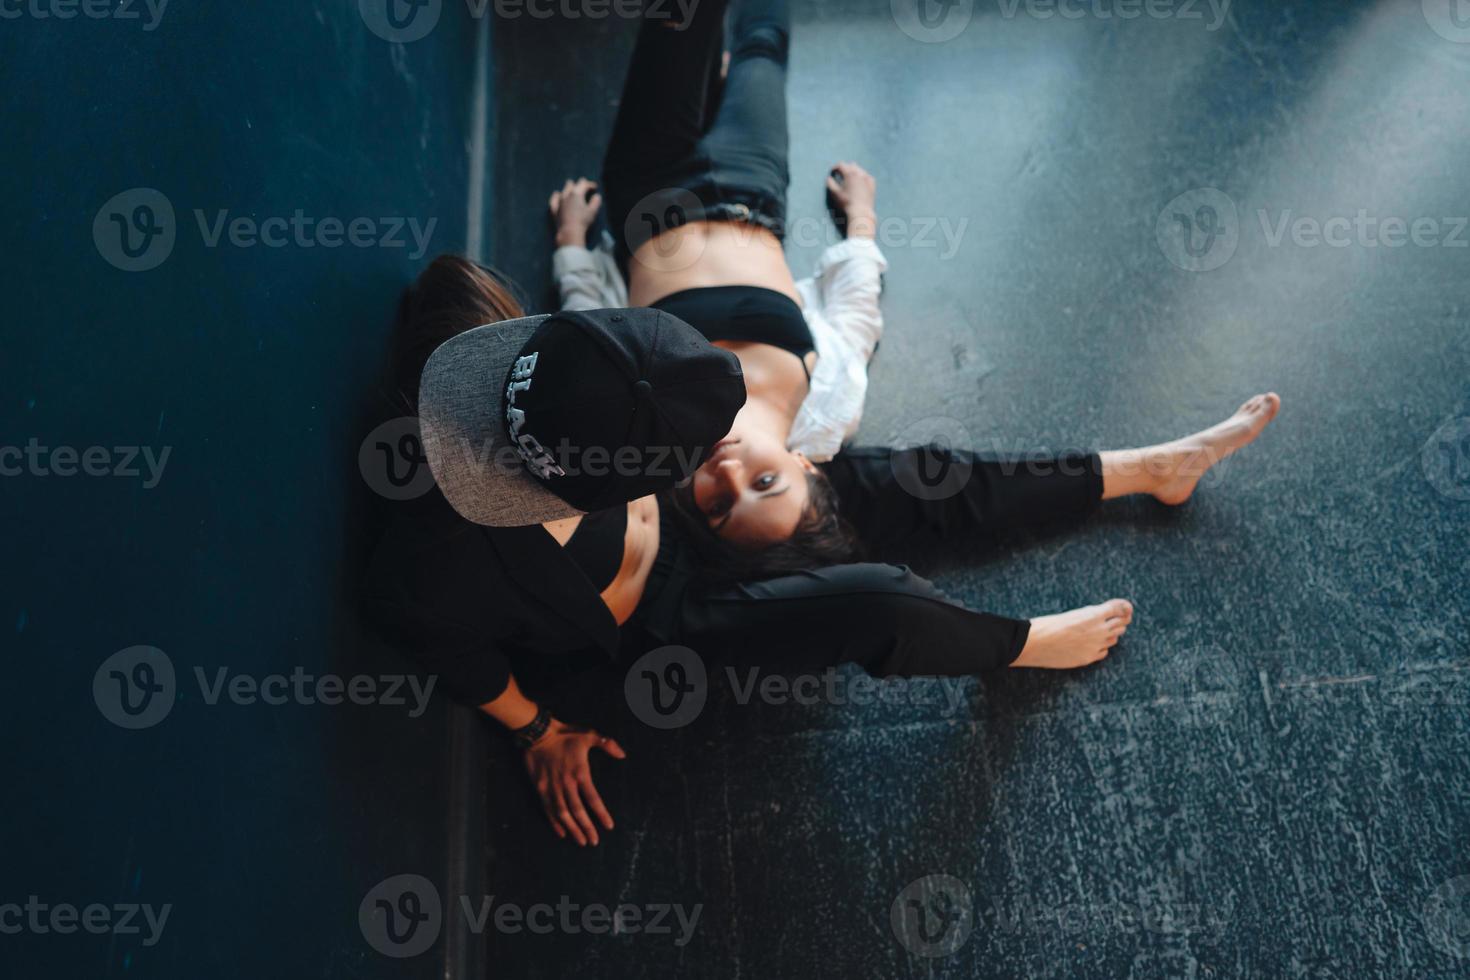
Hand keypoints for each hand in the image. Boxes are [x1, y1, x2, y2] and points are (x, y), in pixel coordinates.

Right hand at [522, 717, 625, 845]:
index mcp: (580, 773)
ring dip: (572, 829)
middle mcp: (566, 784)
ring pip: (563, 814)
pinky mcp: (540, 788)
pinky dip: (554, 823)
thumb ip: (607, 744)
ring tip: (581, 841)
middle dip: (587, 828)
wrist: (538, 733)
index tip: (608, 826)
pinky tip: (561, 833)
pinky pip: (548, 809)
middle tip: (594, 841)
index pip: (593, 799)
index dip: (601, 814)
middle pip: (578, 811)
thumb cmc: (565, 734)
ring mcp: (552, 787)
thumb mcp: (589, 734)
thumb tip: (623, 755)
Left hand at [548, 178, 601, 248]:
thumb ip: (596, 201)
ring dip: (568, 189)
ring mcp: (559, 202)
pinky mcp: (554, 209)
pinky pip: (554, 199)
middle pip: (571, 184)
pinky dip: (557, 196)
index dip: (590, 184)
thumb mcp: (593, 211)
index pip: (583, 183)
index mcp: (576, 193)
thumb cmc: (583, 221)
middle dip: (578, 185)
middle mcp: (566, 195)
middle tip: (584, 190)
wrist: (570, 232)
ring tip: (573, 193)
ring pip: (563, 190)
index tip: (595, 188)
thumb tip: (596, 196)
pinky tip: (558, 195)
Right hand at [826, 161, 876, 237]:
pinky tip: (859, 183)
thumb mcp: (835, 193)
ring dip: (853, 172)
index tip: (832, 173)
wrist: (861, 212)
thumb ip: (830, 183)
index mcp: (850, 174)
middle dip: (845, 169)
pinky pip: (866, 175)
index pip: (841, 165)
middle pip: (850, 165)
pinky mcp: (872, 183)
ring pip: (859, 169)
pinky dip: (861, 177)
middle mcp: (859, 173)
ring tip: (850, 180)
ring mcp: (867, 177)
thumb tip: (829, 178)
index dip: (835, 168)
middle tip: (840, 176)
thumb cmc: (846, 202)